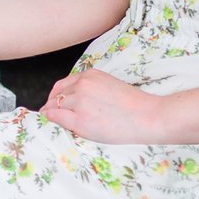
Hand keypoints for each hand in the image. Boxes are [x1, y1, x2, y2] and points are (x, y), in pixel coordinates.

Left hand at [41, 69, 167, 142]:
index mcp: (91, 75)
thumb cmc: (136, 106)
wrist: (149, 117)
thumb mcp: (110, 87)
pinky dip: (52, 120)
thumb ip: (92, 89)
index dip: (56, 95)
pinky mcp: (80, 120)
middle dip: (53, 105)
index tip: (53, 102)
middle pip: (58, 95)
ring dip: (54, 114)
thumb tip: (74, 100)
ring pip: (56, 106)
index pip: (64, 84)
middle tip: (50, 114)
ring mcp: (80, 102)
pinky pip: (56, 118)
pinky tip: (52, 124)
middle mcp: (83, 85)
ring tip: (55, 122)